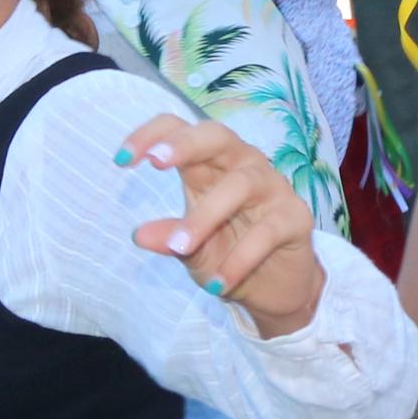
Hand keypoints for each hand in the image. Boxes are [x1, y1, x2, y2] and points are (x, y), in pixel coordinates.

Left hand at [120, 114, 323, 334]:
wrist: (275, 288)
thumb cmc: (228, 254)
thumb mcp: (191, 251)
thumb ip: (171, 238)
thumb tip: (140, 235)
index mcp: (209, 165)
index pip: (181, 130)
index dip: (151, 135)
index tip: (121, 160)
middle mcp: (242, 166)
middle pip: (217, 136)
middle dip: (185, 144)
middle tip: (156, 162)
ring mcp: (273, 188)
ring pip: (242, 183)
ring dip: (206, 216)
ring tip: (181, 248)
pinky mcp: (296, 216)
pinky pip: (268, 230)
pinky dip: (240, 258)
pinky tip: (218, 283)